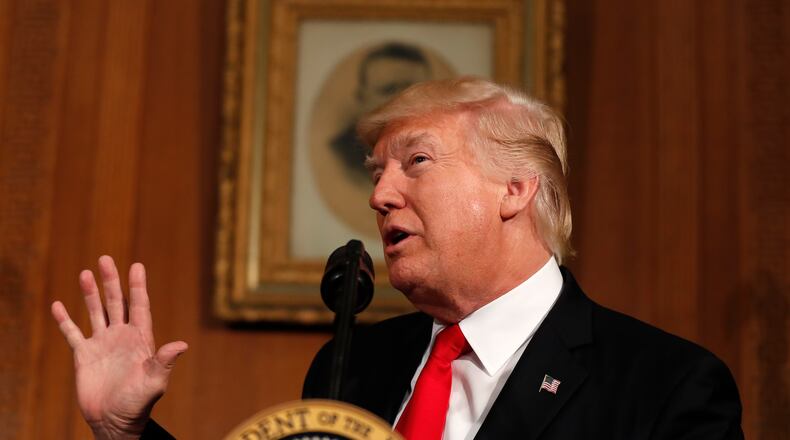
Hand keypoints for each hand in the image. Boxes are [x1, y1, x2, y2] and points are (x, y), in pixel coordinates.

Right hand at [51, 256, 186, 439]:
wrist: (114, 421)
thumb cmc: (139, 403)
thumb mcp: (155, 381)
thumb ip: (165, 361)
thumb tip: (181, 345)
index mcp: (140, 339)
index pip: (140, 306)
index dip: (138, 286)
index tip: (137, 266)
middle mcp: (121, 337)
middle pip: (116, 302)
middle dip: (112, 281)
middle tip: (105, 259)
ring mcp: (102, 344)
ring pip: (96, 312)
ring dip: (90, 294)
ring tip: (85, 273)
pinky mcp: (84, 356)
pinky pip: (72, 333)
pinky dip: (65, 320)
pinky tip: (58, 305)